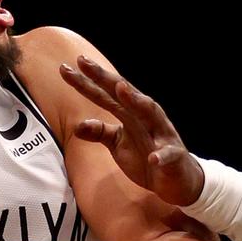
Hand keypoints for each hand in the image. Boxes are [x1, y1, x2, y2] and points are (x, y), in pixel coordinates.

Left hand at [59, 55, 203, 206]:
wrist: (177, 179)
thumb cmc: (146, 156)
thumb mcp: (118, 144)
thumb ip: (100, 132)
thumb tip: (77, 126)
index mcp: (130, 115)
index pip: (106, 94)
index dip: (87, 82)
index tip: (65, 68)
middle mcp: (146, 118)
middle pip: (124, 95)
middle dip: (105, 78)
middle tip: (83, 61)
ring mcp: (162, 135)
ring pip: (150, 113)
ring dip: (137, 101)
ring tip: (121, 88)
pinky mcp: (174, 156)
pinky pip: (168, 155)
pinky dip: (162, 155)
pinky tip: (153, 158)